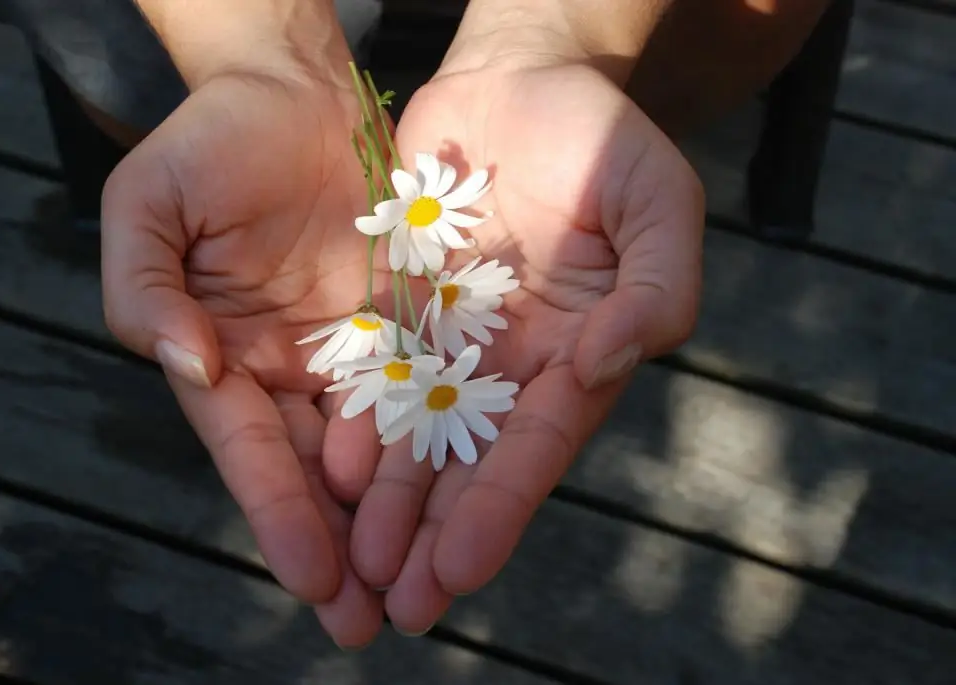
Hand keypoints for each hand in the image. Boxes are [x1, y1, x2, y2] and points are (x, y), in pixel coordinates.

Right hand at [101, 71, 388, 647]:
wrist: (292, 90)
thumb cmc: (209, 142)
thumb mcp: (148, 206)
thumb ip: (145, 289)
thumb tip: (189, 367)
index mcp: (224, 356)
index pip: (252, 452)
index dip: (279, 515)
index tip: (312, 579)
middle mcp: (290, 370)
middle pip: (315, 473)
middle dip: (341, 549)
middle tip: (369, 624)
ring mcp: (352, 350)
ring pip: (378, 449)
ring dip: (397, 520)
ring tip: (423, 589)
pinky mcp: (406, 322)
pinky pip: (429, 388)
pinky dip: (440, 445)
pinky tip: (464, 498)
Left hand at [348, 58, 703, 631]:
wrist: (520, 78)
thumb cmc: (604, 137)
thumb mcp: (659, 204)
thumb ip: (656, 289)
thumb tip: (605, 365)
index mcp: (576, 353)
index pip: (536, 445)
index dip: (500, 508)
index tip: (460, 569)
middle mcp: (510, 362)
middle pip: (470, 462)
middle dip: (437, 535)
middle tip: (399, 606)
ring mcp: (451, 338)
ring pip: (414, 434)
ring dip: (388, 504)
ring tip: (356, 568)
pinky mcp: (399, 307)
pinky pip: (371, 371)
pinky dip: (353, 422)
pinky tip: (329, 474)